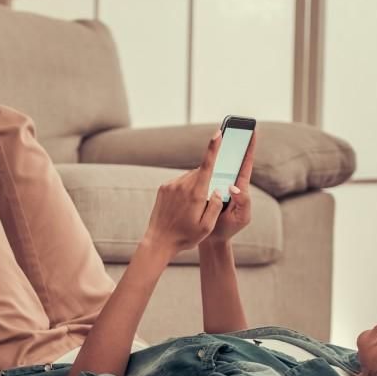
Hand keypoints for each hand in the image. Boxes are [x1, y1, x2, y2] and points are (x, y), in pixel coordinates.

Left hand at [143, 130, 225, 254]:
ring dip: (196, 186)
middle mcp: (182, 185)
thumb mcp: (206, 227)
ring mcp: (171, 185)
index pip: (206, 165)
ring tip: (191, 208)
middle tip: (205, 202)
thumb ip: (215, 206)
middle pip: (200, 173)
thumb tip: (217, 189)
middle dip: (207, 181)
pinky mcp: (163, 188)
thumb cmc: (185, 236)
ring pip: (190, 177)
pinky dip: (185, 190)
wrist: (159, 241)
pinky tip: (182, 207)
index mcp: (195, 194)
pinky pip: (180, 182)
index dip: (213, 148)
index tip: (217, 134)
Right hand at [204, 130, 256, 244]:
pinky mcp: (205, 189)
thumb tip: (234, 185)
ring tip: (220, 136)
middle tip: (234, 126)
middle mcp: (229, 183)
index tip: (253, 131)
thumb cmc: (230, 228)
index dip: (250, 148)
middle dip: (234, 143)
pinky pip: (204, 175)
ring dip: (218, 152)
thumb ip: (243, 202)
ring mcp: (217, 185)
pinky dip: (204, 166)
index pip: (246, 164)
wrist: (212, 239)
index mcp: (241, 188)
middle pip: (232, 160)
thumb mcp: (242, 217)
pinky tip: (204, 157)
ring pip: (217, 166)